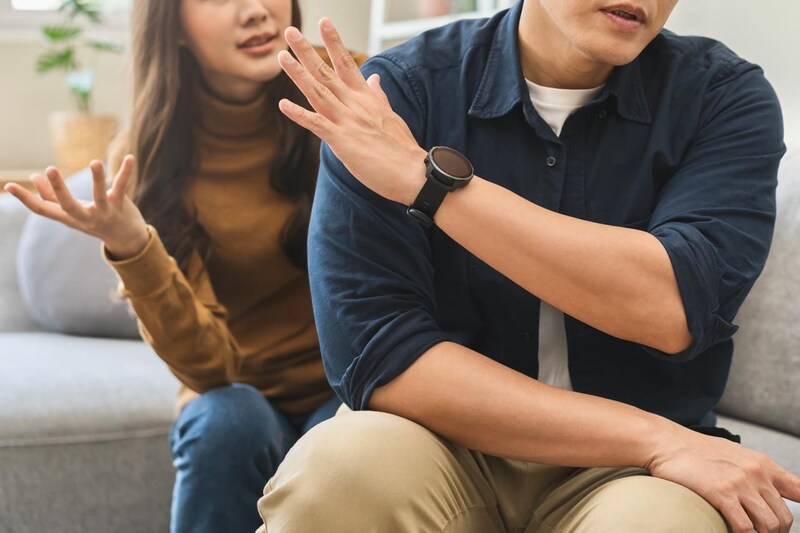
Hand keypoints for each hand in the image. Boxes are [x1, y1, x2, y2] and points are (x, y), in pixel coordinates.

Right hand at [4, 156, 149, 258]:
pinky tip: (130, 158)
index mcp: (69, 218)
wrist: (127, 239)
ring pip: (100, 196)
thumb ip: (53, 196)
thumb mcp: (73, 211)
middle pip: (69, 206)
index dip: (25, 198)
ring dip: (97, 179)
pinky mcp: (121, 205)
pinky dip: (126, 172)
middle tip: (49, 169)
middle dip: (58, 188)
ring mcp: (104, 212)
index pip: (43, 210)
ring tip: (94, 162)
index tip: (9, 185)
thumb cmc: (94, 221)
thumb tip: (34, 177)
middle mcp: (85, 217)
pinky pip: (122, 187)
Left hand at [277, 19, 427, 205]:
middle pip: (327, 73)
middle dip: (307, 51)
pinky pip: (317, 125)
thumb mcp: (391, 116)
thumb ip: (378, 96)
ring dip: (298, 74)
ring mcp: (348, 121)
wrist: (413, 172)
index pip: (347, 64)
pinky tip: (283, 104)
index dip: (334, 43)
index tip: (324, 22)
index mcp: (366, 99)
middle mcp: (355, 105)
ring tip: (281, 56)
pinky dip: (299, 115)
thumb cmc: (403, 149)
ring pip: (318, 92)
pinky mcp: (343, 141)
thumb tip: (374, 78)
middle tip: (291, 31)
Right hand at [648, 427, 798, 532]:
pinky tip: (731, 530)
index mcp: (763, 464)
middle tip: (760, 532)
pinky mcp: (722, 494)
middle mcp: (756, 474)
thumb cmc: (698, 450)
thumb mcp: (736, 454)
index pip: (799, 490)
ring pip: (769, 526)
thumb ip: (756, 471)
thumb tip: (769, 489)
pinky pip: (744, 528)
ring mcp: (740, 484)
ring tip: (747, 532)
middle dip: (775, 531)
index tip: (788, 522)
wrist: (668, 443)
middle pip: (784, 517)